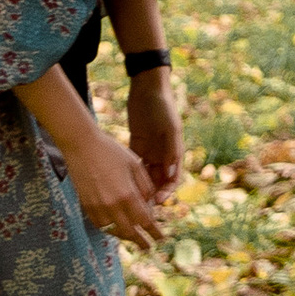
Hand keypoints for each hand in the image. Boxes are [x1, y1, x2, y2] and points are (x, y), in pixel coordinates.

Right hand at [68, 127, 162, 246]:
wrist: (81, 146)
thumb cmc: (111, 151)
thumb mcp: (135, 165)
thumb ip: (145, 186)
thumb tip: (150, 204)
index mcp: (128, 194)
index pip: (145, 221)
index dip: (154, 232)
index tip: (160, 239)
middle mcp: (112, 205)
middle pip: (129, 231)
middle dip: (140, 241)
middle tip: (148, 246)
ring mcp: (97, 207)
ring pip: (113, 230)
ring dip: (124, 235)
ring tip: (132, 236)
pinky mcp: (86, 205)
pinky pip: (100, 224)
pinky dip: (109, 228)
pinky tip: (115, 226)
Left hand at [127, 68, 182, 196]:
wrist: (148, 88)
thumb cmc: (163, 106)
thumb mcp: (170, 128)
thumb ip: (171, 151)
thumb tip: (170, 175)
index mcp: (174, 152)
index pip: (172, 179)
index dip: (166, 192)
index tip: (158, 201)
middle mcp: (162, 154)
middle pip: (158, 181)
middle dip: (152, 195)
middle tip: (142, 207)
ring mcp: (150, 150)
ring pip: (145, 176)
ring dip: (140, 188)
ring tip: (130, 199)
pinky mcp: (137, 145)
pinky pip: (134, 165)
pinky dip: (130, 175)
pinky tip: (120, 183)